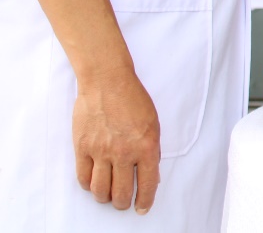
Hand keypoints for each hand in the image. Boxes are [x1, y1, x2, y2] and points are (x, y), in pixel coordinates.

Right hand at [73, 67, 160, 213]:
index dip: (145, 201)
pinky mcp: (82, 147)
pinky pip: (83, 177)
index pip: (147, 184)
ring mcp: (101, 151)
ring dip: (104, 198)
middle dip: (123, 203)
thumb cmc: (133, 100)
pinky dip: (88, 185)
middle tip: (123, 203)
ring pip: (100, 190)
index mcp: (146, 146)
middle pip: (121, 192)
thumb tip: (150, 175)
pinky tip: (93, 182)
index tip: (142, 208)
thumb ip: (151, 151)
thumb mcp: (153, 124)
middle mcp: (124, 152)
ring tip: (107, 195)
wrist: (107, 82)